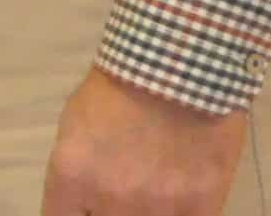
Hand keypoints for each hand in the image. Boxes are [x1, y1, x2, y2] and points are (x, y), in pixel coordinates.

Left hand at [40, 67, 245, 214]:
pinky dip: (178, 214)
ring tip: (149, 188)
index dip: (73, 214)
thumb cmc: (117, 88)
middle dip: (106, 209)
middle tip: (119, 191)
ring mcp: (157, 209)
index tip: (82, 208)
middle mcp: (110, 201)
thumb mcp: (75, 125)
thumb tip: (81, 196)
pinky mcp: (199, 208)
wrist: (177, 69)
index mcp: (72, 176)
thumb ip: (77, 170)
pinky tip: (177, 200)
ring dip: (144, 211)